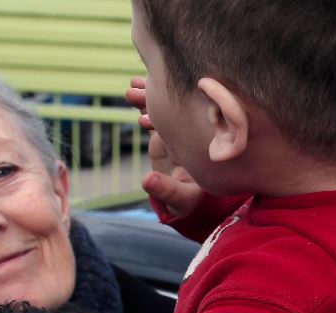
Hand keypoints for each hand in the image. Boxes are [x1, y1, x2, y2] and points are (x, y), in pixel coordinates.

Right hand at [125, 77, 202, 216]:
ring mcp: (180, 127)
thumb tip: (146, 181)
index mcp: (204, 144)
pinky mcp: (167, 129)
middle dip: (162, 96)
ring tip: (131, 90)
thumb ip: (165, 190)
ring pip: (166, 106)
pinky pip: (156, 111)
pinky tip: (131, 91)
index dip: (181, 108)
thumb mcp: (181, 198)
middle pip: (181, 106)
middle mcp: (195, 130)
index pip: (198, 118)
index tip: (162, 102)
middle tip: (141, 89)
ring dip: (149, 96)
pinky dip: (144, 102)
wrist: (181, 197)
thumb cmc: (188, 201)